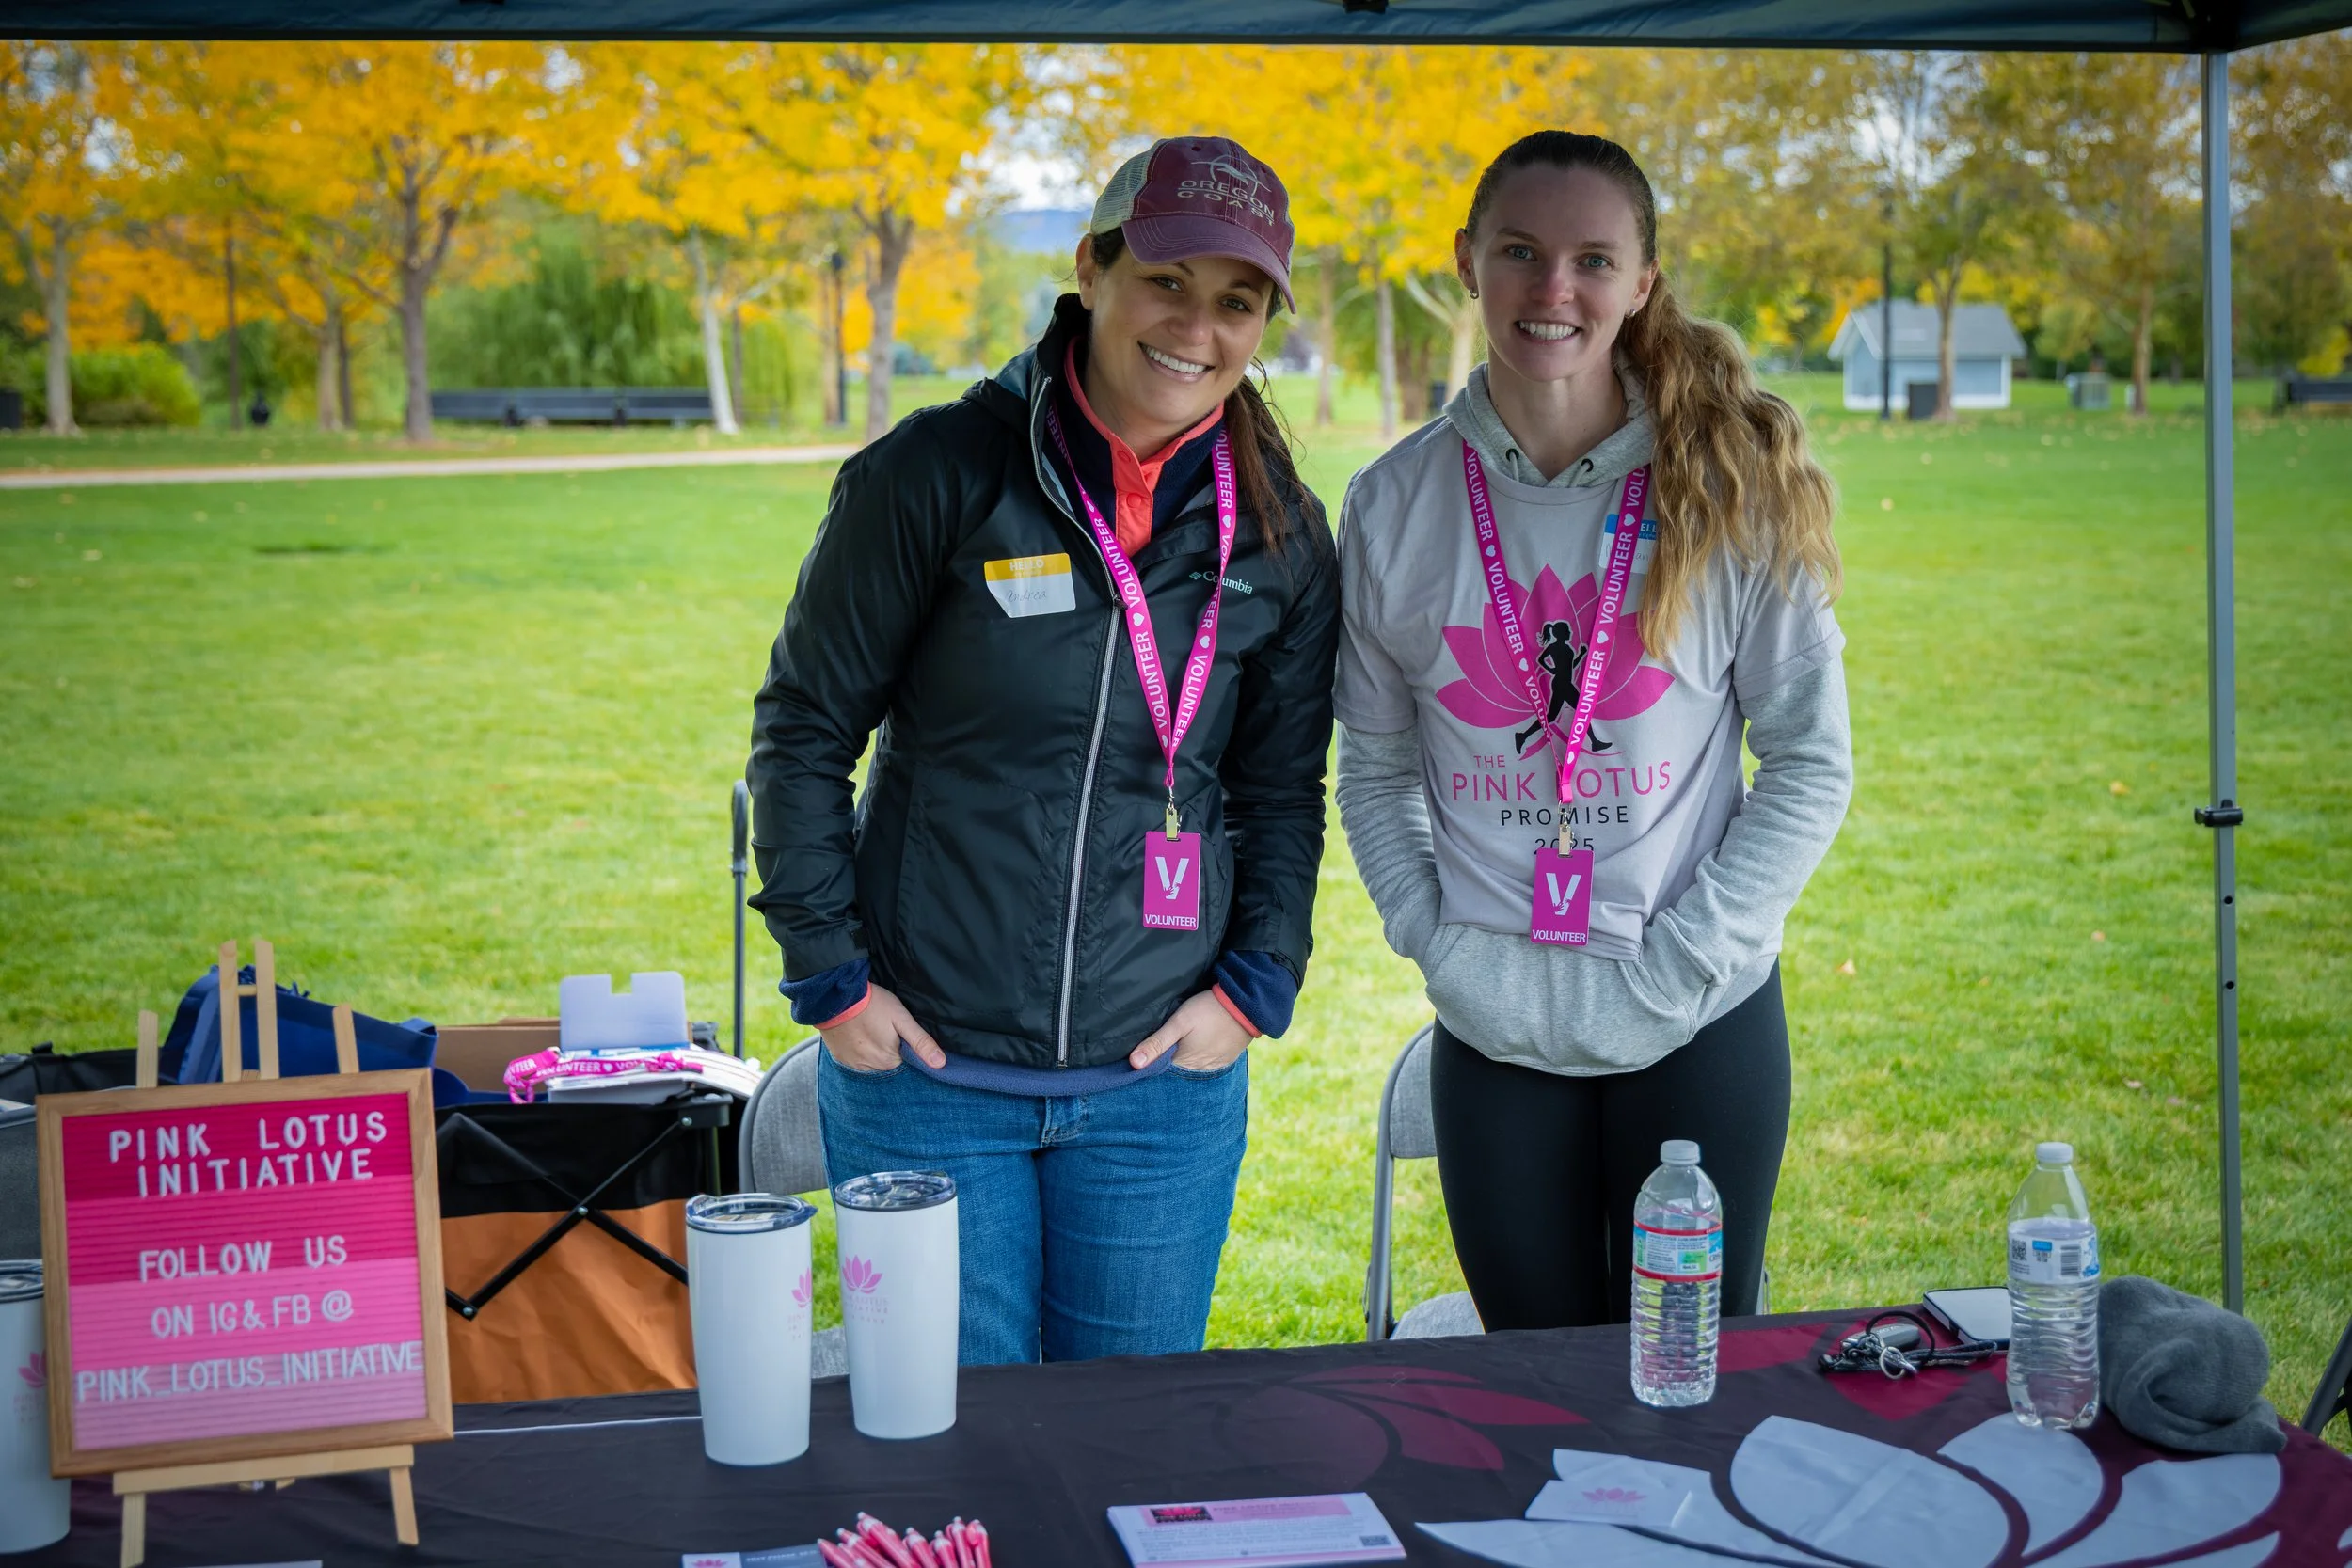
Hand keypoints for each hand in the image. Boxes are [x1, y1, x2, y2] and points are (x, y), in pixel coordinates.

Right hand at [819, 983, 943, 1070]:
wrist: (835, 998)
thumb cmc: (872, 1004)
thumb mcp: (901, 1018)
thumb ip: (921, 1041)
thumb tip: (940, 1063)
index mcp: (889, 1061)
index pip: (906, 1060)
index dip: (904, 1045)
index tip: (898, 1031)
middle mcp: (872, 1068)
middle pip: (890, 1061)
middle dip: (890, 1046)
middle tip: (883, 1025)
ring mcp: (854, 1065)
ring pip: (873, 1060)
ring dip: (874, 1049)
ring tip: (870, 1028)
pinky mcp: (841, 1059)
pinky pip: (857, 1059)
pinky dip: (860, 1049)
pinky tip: (859, 1033)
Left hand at [1129, 990, 1251, 1071]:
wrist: (1246, 1005)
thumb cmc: (1209, 1011)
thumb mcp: (1179, 1022)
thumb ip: (1157, 1042)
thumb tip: (1134, 1064)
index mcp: (1185, 1064)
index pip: (1160, 1072)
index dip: (1150, 1065)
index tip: (1139, 1058)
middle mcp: (1199, 1071)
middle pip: (1175, 1072)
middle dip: (1165, 1064)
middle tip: (1157, 1049)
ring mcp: (1214, 1067)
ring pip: (1190, 1069)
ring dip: (1182, 1062)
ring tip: (1175, 1048)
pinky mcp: (1225, 1060)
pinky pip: (1205, 1065)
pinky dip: (1197, 1059)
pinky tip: (1194, 1048)